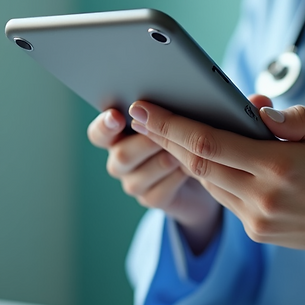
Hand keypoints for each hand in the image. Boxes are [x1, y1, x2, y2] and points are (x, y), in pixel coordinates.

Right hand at [87, 108, 219, 251]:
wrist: (206, 171)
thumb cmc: (187, 135)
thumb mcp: (174, 120)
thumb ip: (159, 113)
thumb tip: (157, 105)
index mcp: (118, 135)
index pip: (98, 133)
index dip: (104, 126)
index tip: (117, 117)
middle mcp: (120, 160)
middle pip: (121, 154)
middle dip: (147, 142)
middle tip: (167, 132)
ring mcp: (133, 182)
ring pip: (142, 174)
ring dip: (167, 159)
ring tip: (188, 148)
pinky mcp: (151, 199)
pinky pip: (160, 191)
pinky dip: (177, 177)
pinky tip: (190, 169)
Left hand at [128, 99, 304, 260]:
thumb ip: (297, 117)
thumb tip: (258, 111)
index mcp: (280, 167)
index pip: (209, 142)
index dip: (171, 125)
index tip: (145, 108)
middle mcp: (262, 196)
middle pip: (196, 163)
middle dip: (164, 137)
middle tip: (141, 114)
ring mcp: (256, 218)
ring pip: (206, 180)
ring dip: (184, 155)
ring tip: (167, 129)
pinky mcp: (255, 230)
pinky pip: (222, 196)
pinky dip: (209, 173)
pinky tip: (202, 154)